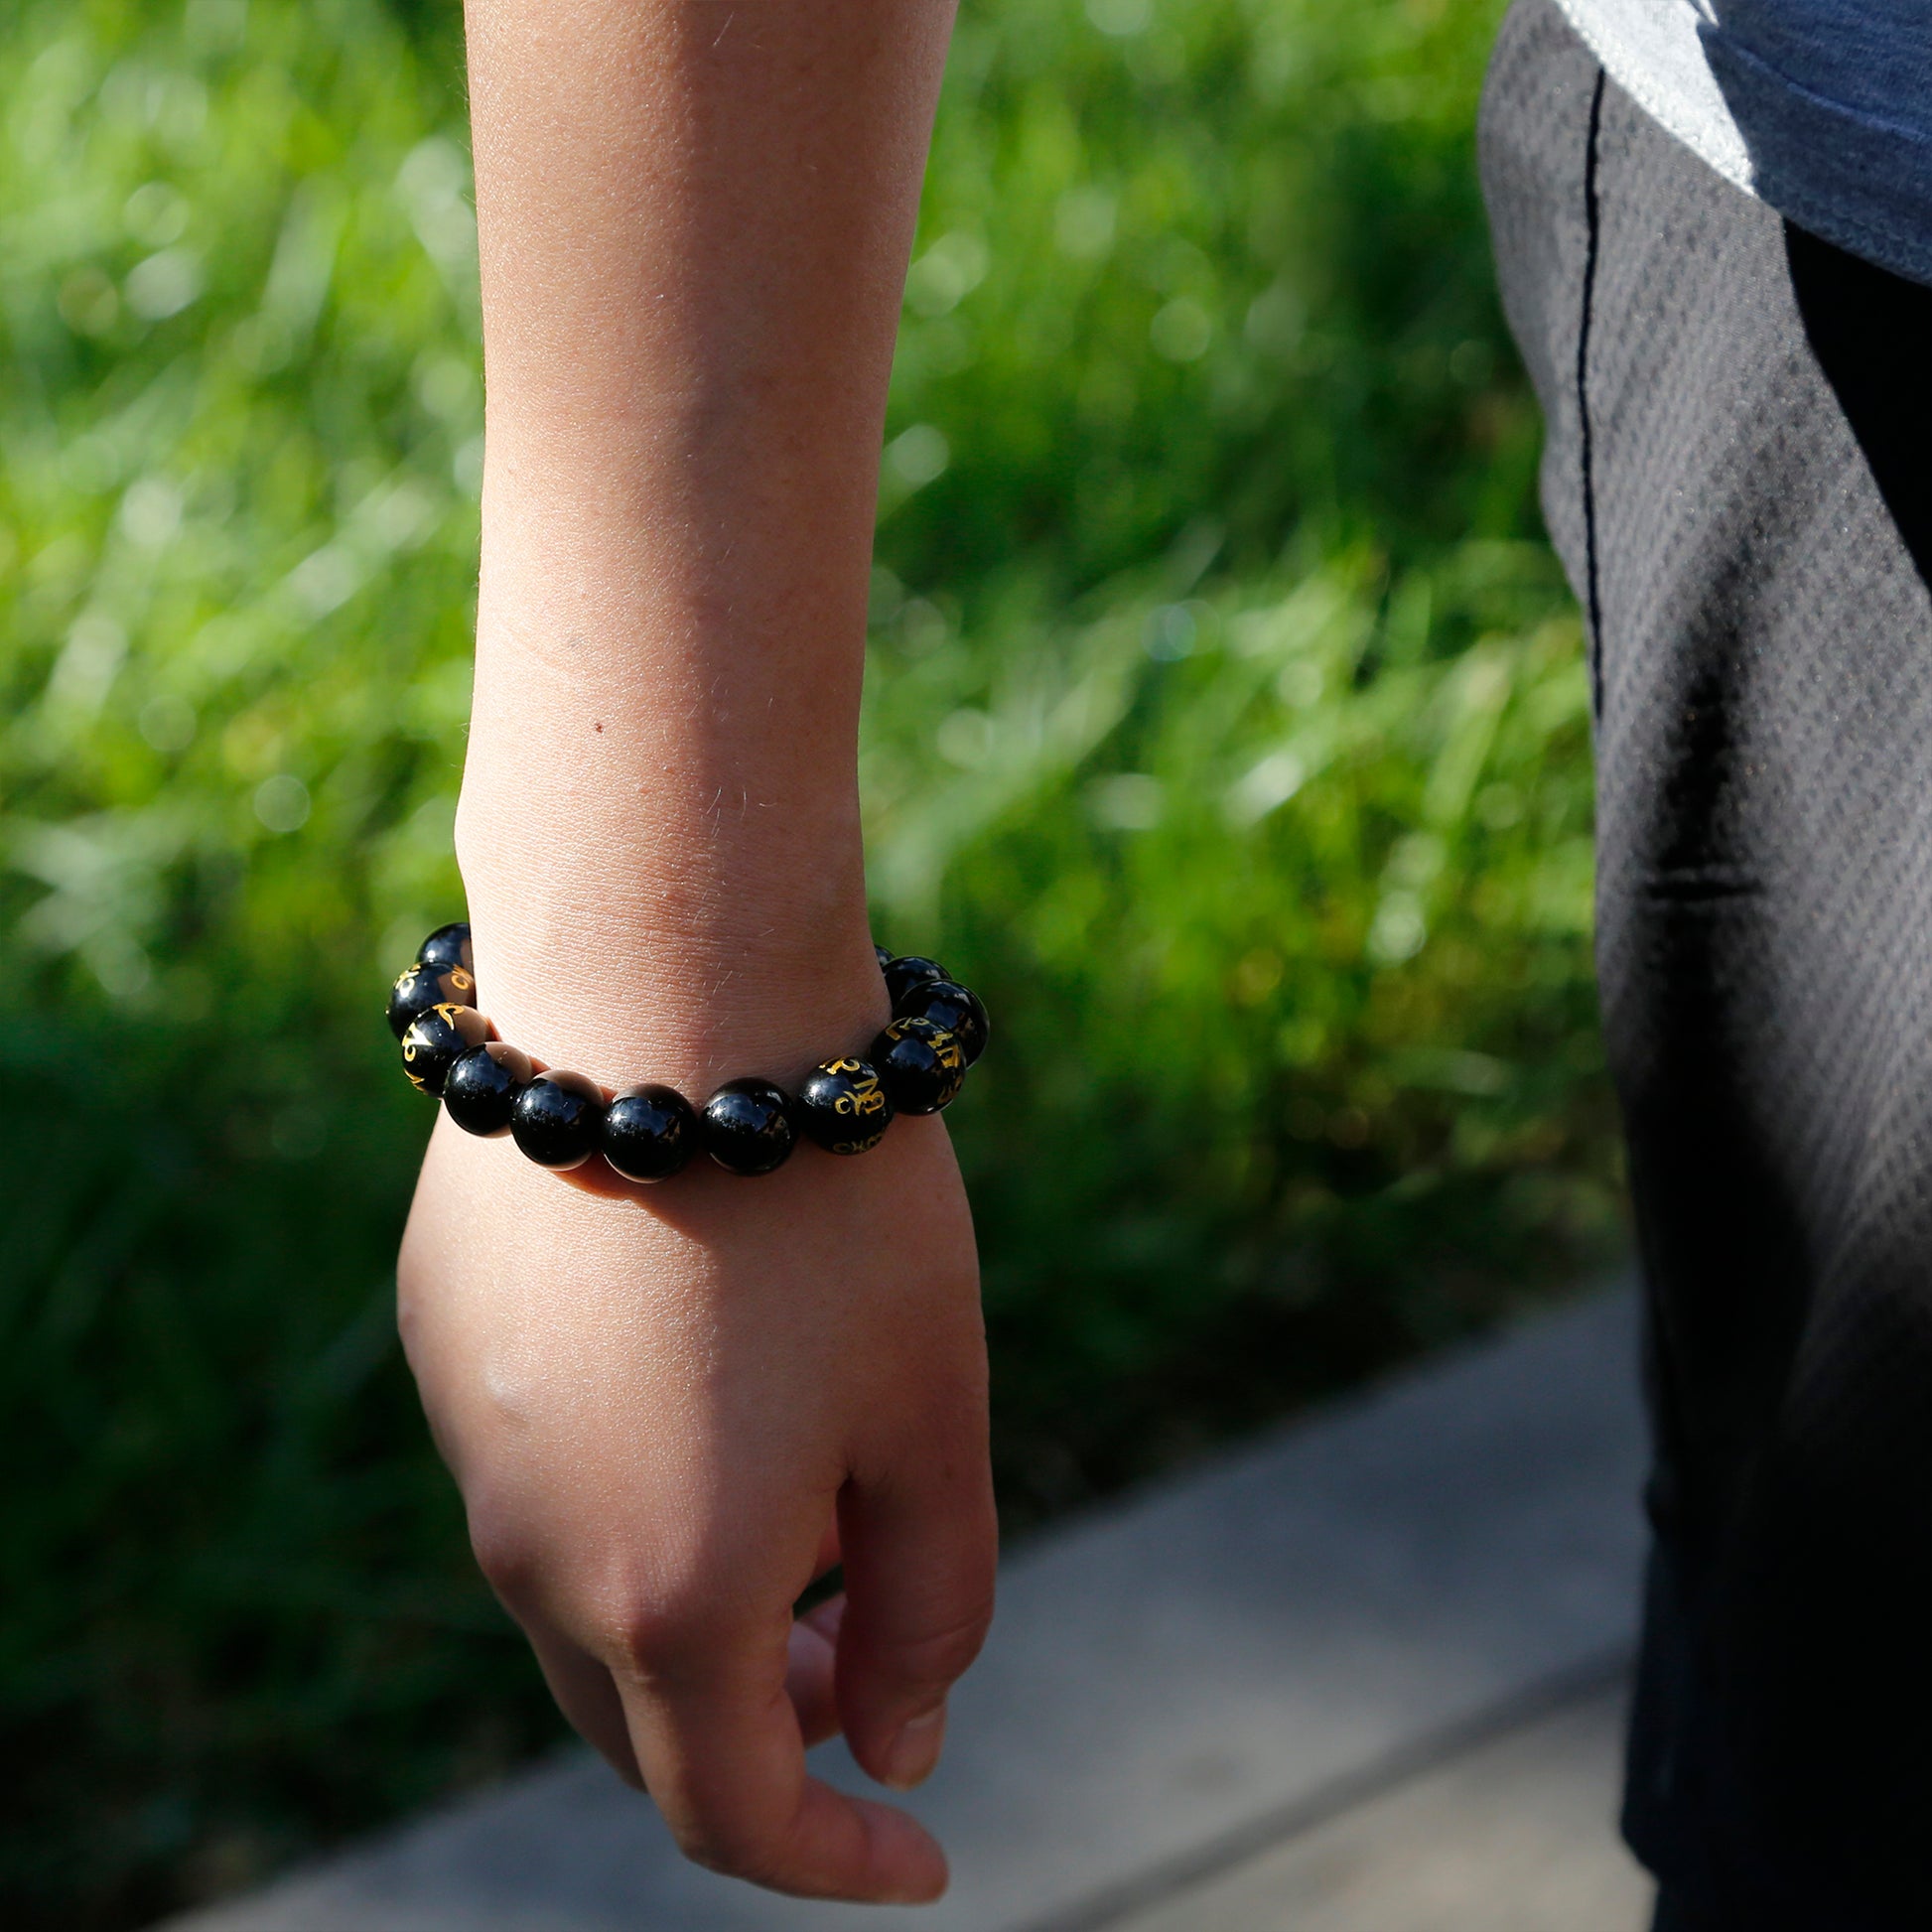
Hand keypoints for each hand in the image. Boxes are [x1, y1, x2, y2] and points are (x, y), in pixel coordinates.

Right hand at [397, 1095, 994, 1902]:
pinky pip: (540, 1471)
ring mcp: (467, 1445)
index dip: (834, 1860)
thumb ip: (932, 1609)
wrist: (667, 985)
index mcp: (665, 1598)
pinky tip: (711, 1373)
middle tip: (879, 1649)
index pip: (735, 1812)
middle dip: (772, 1722)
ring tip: (812, 1492)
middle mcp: (529, 1551)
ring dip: (702, 1599)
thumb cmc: (838, 1208)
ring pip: (583, 1595)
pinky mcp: (442, 1345)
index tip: (921, 1855)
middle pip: (646, 1717)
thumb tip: (898, 1751)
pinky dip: (634, 1489)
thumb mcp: (935, 1416)